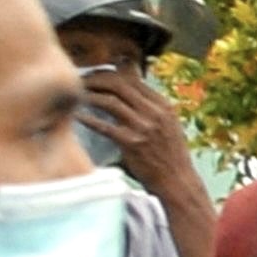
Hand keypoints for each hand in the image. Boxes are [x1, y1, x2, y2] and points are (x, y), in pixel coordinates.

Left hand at [73, 65, 208, 213]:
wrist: (178, 183)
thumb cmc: (170, 155)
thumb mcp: (168, 125)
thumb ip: (150, 107)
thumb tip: (132, 90)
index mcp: (163, 106)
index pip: (132, 78)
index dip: (109, 73)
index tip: (96, 76)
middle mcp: (154, 113)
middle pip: (119, 84)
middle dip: (97, 79)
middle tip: (83, 82)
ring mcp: (143, 128)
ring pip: (110, 101)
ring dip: (91, 95)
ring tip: (78, 96)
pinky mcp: (132, 144)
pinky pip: (104, 126)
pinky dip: (89, 120)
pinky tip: (78, 116)